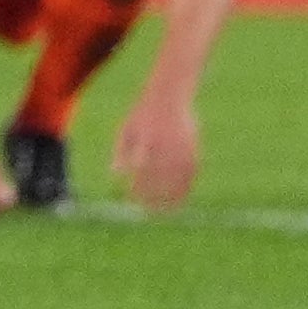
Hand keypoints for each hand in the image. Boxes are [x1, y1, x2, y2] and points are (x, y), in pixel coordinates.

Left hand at [114, 85, 201, 209]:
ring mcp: (180, 147)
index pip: (139, 171)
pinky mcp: (193, 148)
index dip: (136, 187)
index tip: (131, 200)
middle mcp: (164, 145)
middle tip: (148, 212)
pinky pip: (191, 173)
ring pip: (177, 178)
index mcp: (145, 141)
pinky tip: (182, 198)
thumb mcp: (126, 130)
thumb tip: (114, 174)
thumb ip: (120, 151)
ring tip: (166, 211)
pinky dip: (187, 187)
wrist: (168, 96)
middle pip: (159, 178)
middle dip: (153, 196)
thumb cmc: (142, 115)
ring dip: (172, 197)